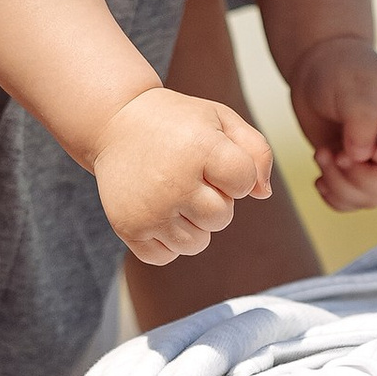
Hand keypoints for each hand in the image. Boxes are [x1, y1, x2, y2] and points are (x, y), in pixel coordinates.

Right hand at [94, 87, 272, 263]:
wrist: (114, 123)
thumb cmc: (177, 123)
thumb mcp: (221, 119)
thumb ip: (256, 151)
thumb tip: (262, 194)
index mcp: (201, 149)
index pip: (244, 183)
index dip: (234, 174)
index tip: (213, 157)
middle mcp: (175, 182)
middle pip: (221, 218)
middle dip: (214, 200)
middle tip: (189, 175)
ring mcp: (150, 209)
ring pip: (196, 243)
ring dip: (191, 224)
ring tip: (173, 193)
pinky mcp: (129, 228)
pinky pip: (164, 256)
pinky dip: (164, 241)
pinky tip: (156, 210)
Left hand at [288, 35, 376, 210]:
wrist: (318, 68)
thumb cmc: (342, 69)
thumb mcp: (355, 85)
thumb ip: (362, 119)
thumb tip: (360, 157)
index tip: (372, 149)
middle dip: (359, 177)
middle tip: (332, 152)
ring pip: (371, 198)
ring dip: (340, 184)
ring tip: (321, 154)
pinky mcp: (354, 172)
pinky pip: (351, 202)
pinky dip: (334, 197)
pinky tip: (320, 177)